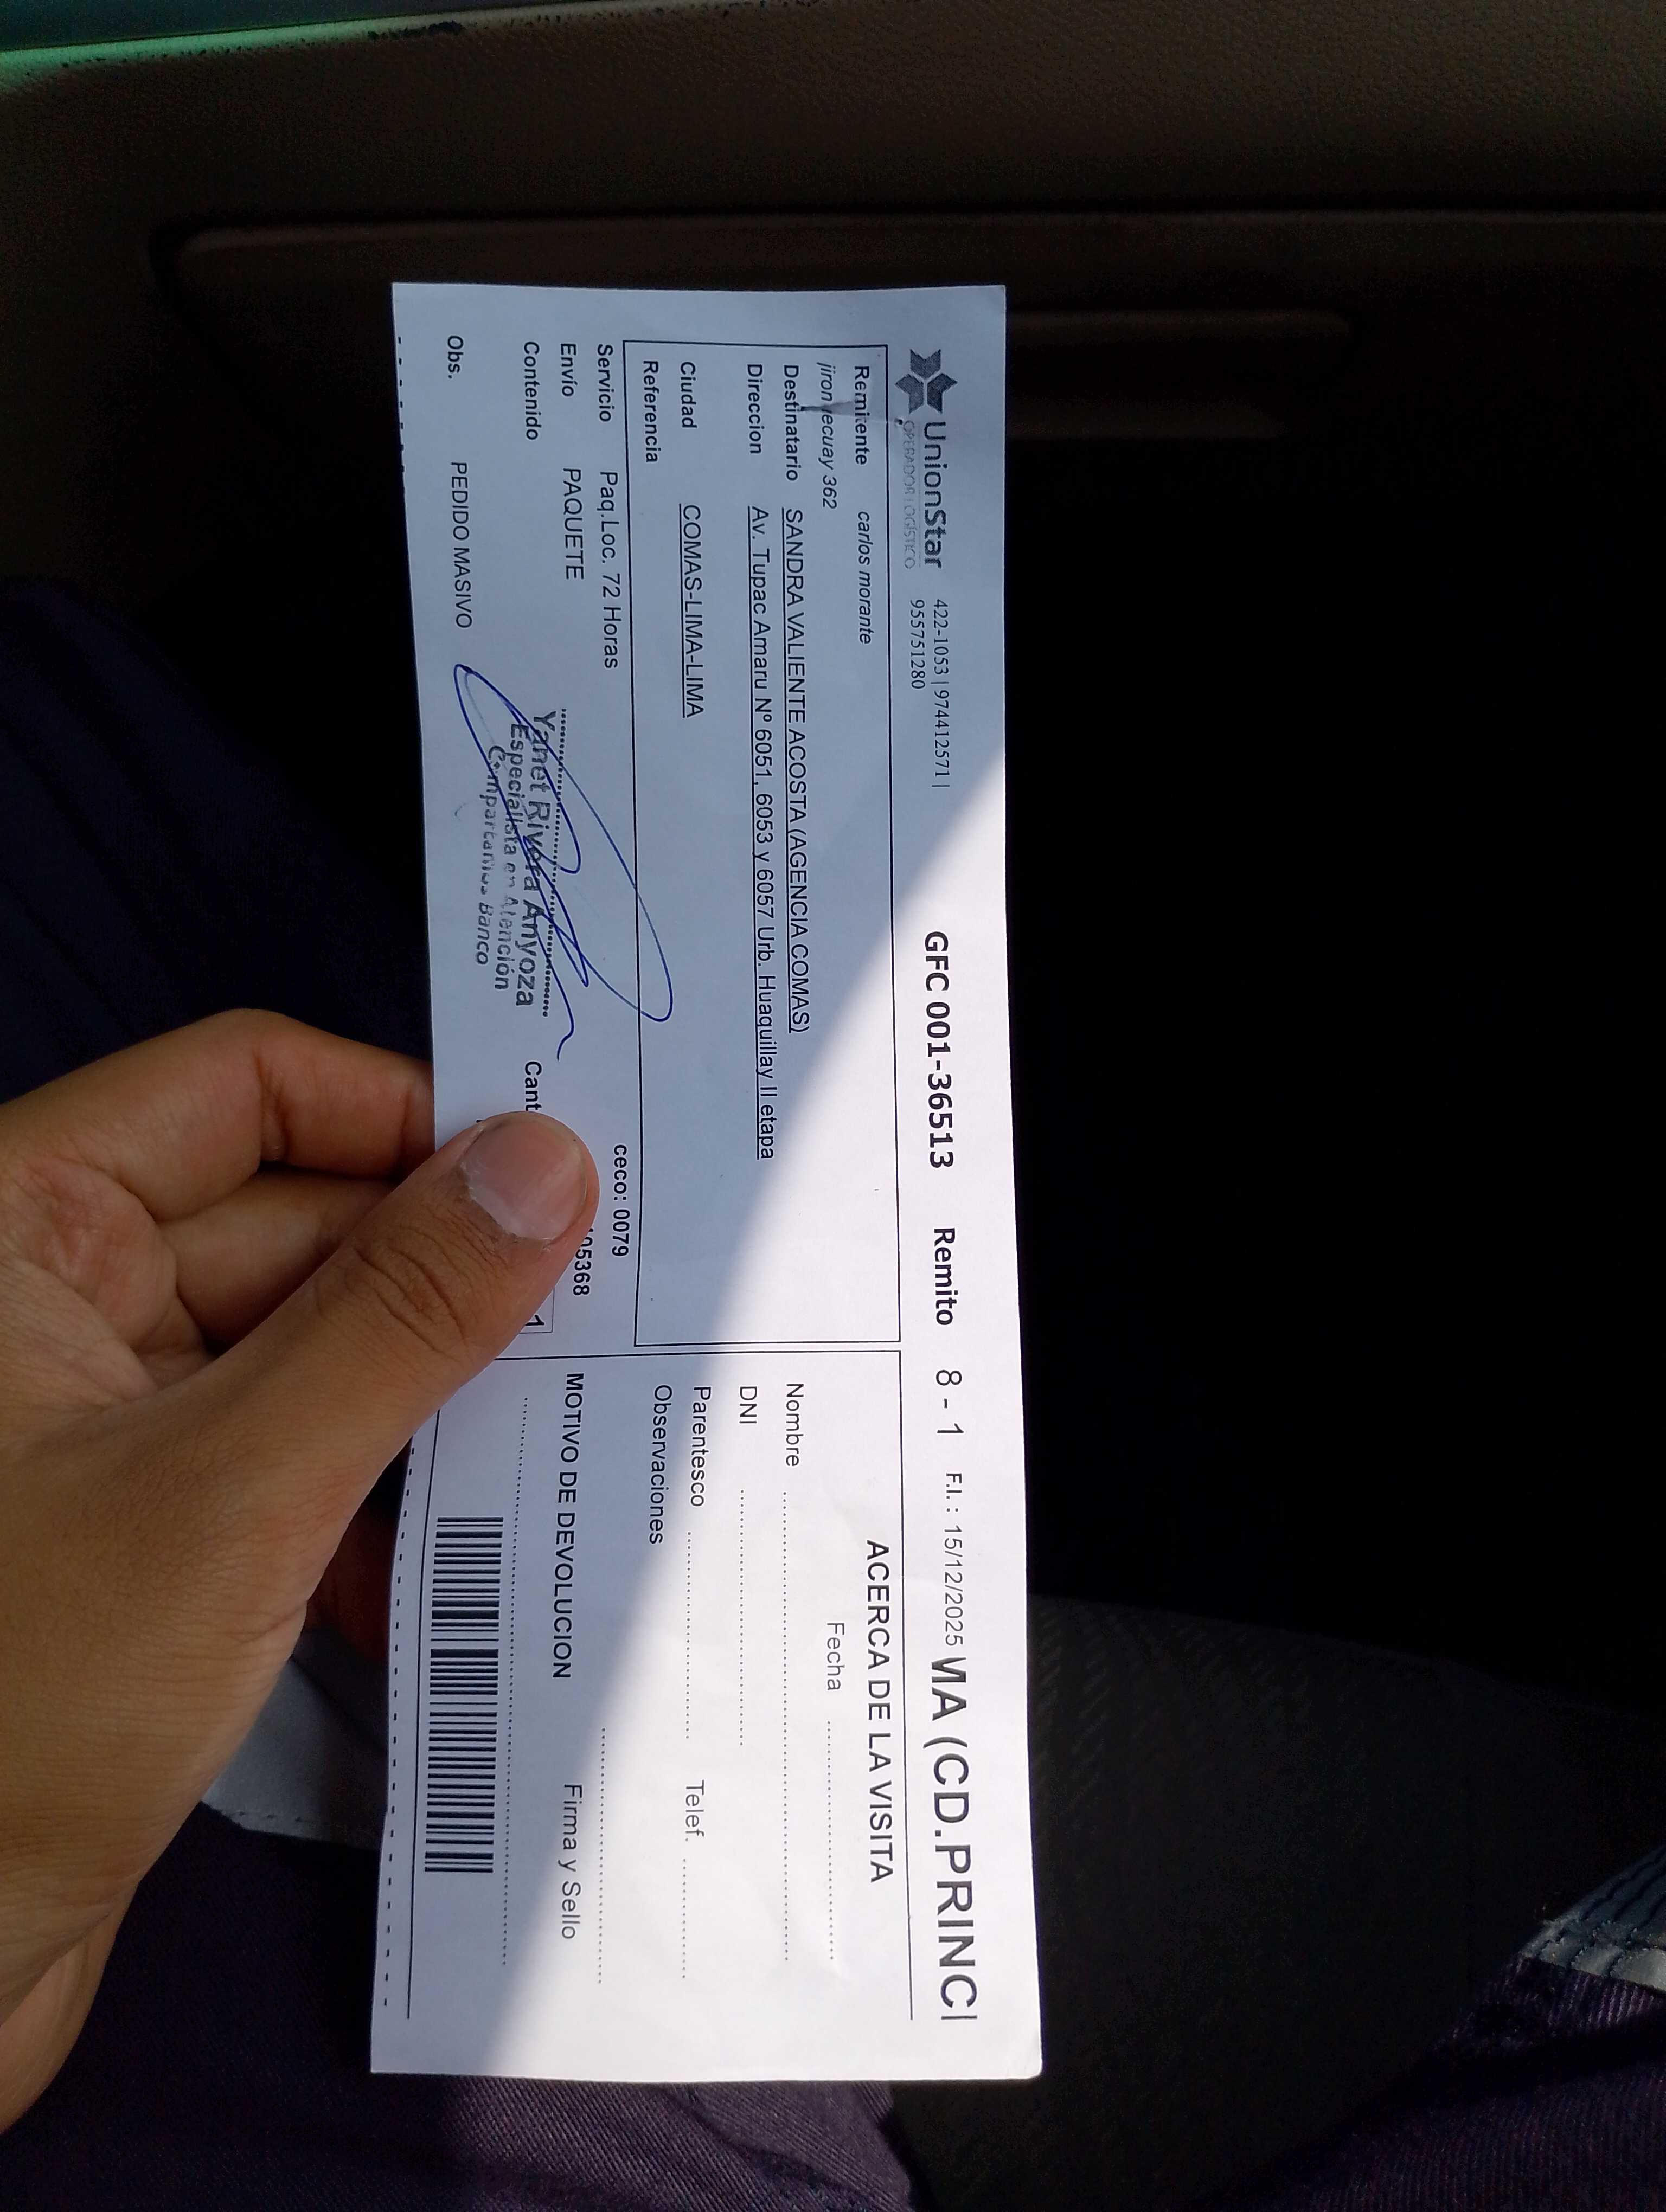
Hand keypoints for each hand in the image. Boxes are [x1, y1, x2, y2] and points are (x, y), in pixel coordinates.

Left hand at [0, 1012, 595, 2126]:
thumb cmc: (17, 1707)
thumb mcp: (233, 1488)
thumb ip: (396, 1316)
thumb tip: (547, 1162)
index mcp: (19, 1225)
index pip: (245, 1086)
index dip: (404, 1115)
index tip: (558, 1180)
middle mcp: (51, 1299)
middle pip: (290, 1217)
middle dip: (438, 1276)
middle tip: (608, 1321)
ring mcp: (93, 1418)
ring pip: (301, 1346)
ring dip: (419, 1400)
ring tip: (561, 1444)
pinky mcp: (133, 1530)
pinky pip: (282, 1455)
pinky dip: (366, 1499)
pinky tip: (445, 1571)